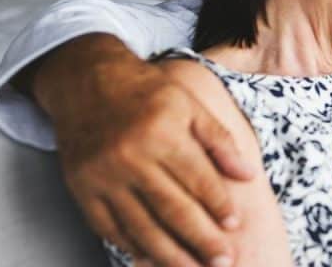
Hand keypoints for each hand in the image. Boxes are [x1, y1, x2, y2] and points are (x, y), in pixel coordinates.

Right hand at [28, 34, 256, 265]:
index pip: (197, 178)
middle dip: (201, 240)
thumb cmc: (148, 93)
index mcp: (162, 133)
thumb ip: (220, 140)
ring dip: (170, 255)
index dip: (217, 204)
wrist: (87, 83)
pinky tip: (151, 262)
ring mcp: (104, 177)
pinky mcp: (83, 190)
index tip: (234, 226)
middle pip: (172, 209)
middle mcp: (131, 157)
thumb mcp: (190, 104)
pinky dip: (132, 248)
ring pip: (142, 226)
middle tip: (224, 262)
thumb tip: (249, 175)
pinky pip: (110, 228)